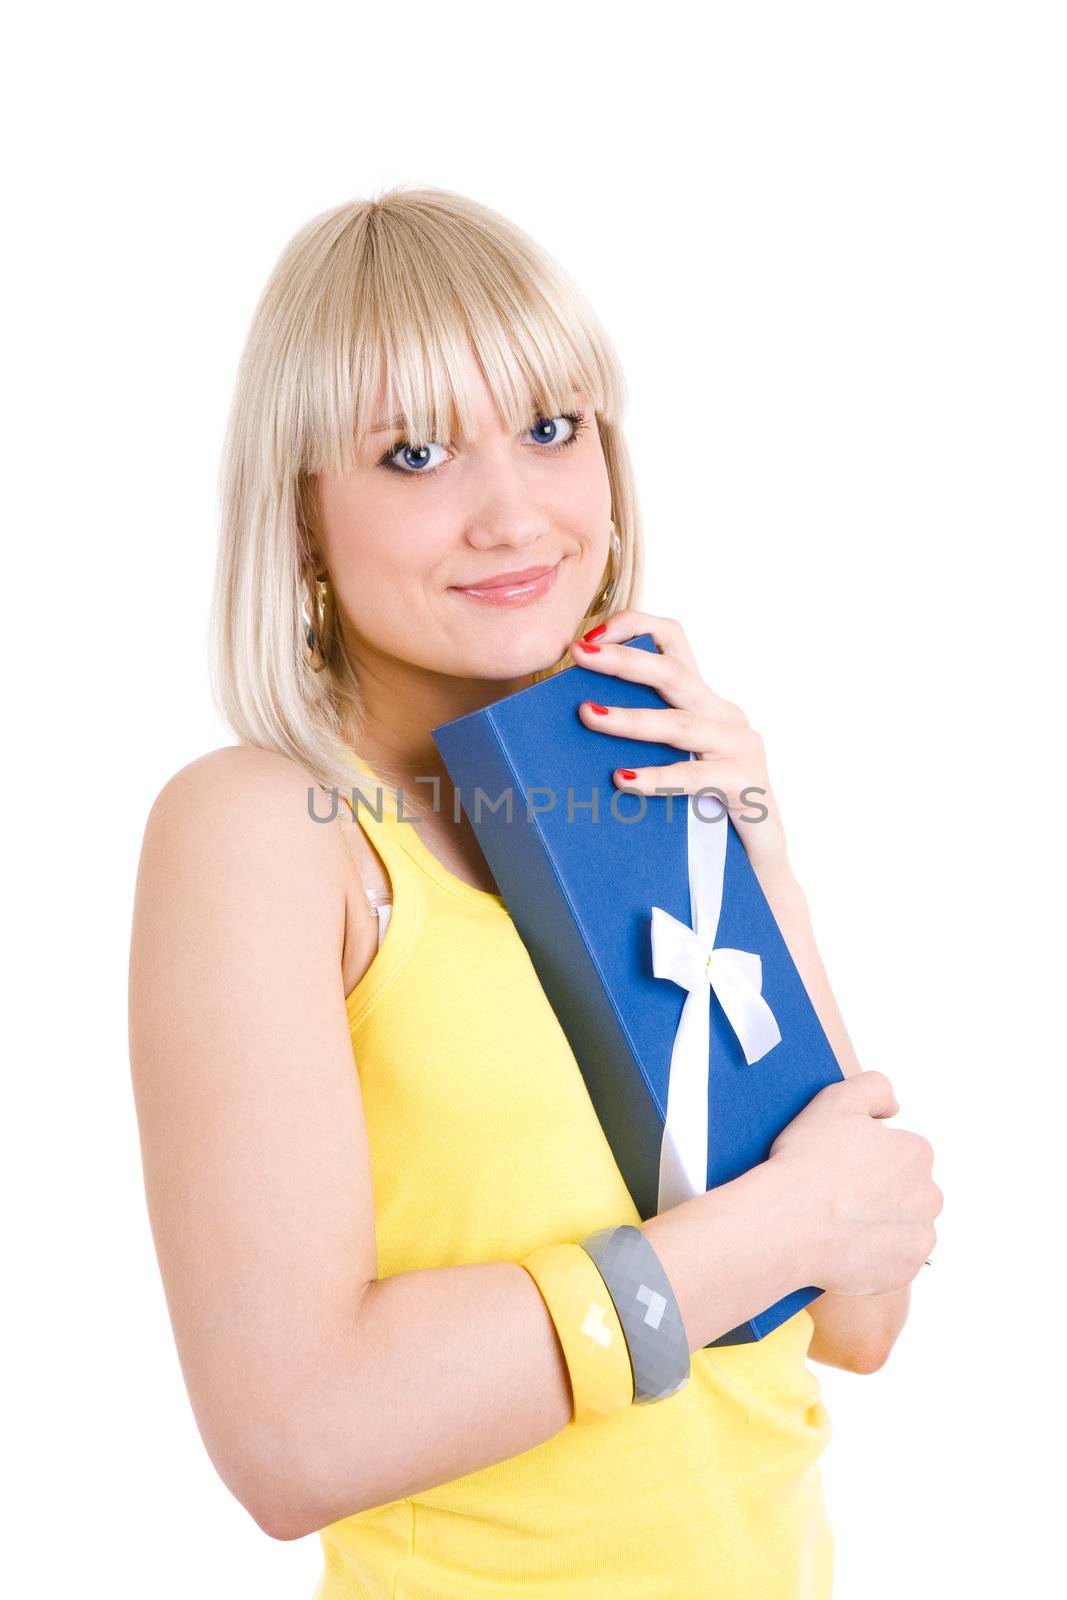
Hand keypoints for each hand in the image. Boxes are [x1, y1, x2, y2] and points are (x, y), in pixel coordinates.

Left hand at [570, 610, 790, 885]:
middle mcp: (725, 716)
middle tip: (578, 654)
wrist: (758, 869)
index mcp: (705, 703)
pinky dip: (657, 777)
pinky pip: (694, 777)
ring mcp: (740, 748)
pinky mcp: (746, 784)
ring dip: (629, 719)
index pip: (674, 641)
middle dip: (622, 659)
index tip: (588, 635)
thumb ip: (641, 737)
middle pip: (673, 672)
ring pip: (678, 724)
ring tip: (587, 715)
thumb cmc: (703, 816)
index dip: (635, 626)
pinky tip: (623, 780)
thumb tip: (576, 719)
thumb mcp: (672, 762)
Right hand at [767, 1070, 942, 1295]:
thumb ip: (875, 1088)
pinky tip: (843, 1244)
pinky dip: (872, 1254)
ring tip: (838, 1221)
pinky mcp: (904, 1272)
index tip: (839, 1164)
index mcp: (917, 1153)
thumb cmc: (806, 1162)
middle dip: (879, 1191)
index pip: (897, 1151)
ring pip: (901, 1225)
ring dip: (878, 1223)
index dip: (865, 1156)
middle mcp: (930, 1196)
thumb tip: (895, 1109)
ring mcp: (918, 1238)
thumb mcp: (837, 1100)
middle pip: (904, 1189)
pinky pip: (891, 1260)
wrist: (786, 1223)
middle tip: (837, 1194)